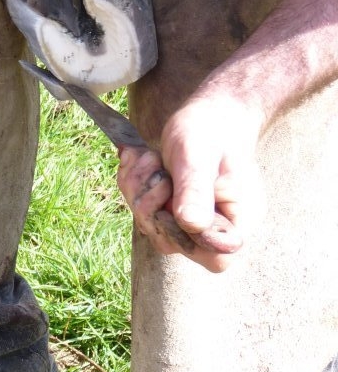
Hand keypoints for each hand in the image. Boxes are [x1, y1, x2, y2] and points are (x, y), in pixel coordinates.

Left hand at [117, 91, 264, 271]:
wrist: (208, 113)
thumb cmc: (212, 130)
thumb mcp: (199, 156)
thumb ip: (196, 190)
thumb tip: (192, 225)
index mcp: (237, 218)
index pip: (217, 258)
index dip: (186, 238)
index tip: (172, 202)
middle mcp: (215, 226)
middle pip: (172, 242)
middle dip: (150, 205)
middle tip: (154, 168)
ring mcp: (191, 220)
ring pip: (151, 226)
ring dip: (138, 189)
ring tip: (149, 158)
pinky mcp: (171, 210)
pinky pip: (142, 210)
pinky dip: (134, 184)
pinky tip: (141, 159)